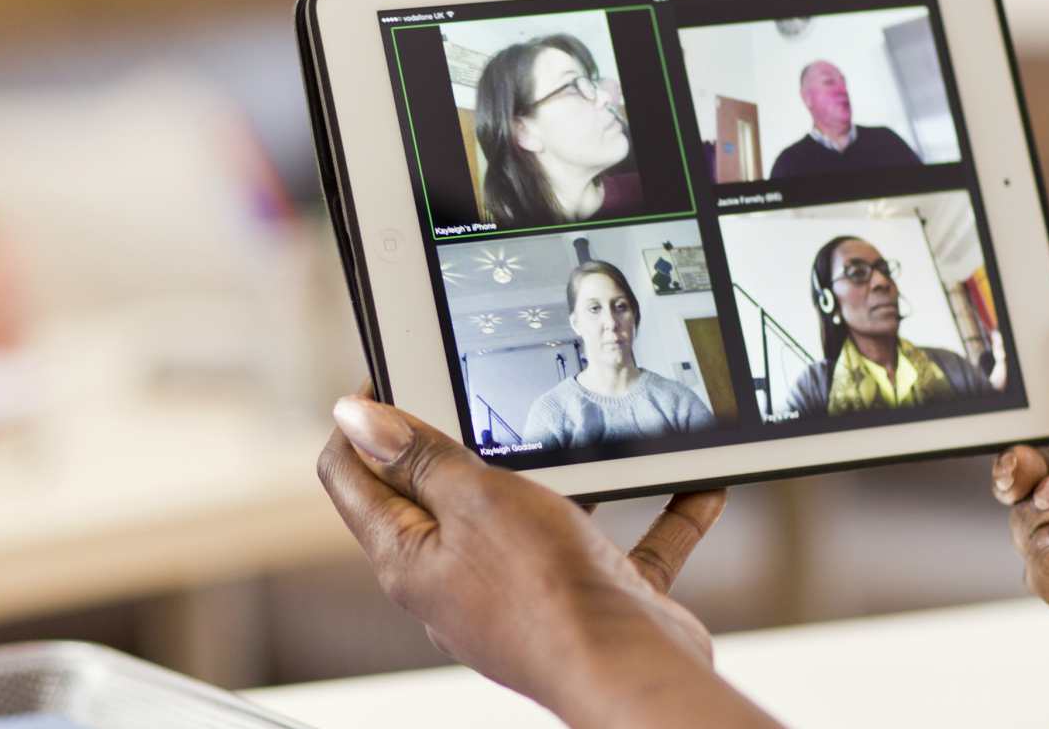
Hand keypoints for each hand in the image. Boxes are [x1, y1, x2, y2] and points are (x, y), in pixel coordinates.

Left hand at [318, 387, 777, 728]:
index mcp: (410, 556)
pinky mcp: (591, 601)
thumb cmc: (547, 594)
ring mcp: (526, 593)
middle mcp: (460, 579)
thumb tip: (353, 418)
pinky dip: (654, 513)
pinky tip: (695, 481)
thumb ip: (421, 457)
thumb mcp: (474, 500)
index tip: (390, 374)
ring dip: (568, 473)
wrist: (630, 674)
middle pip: (442, 494)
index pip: (352, 478)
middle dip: (463, 438)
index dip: (359, 423)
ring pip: (537, 515)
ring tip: (587, 426)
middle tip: (484, 387)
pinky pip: (624, 544)